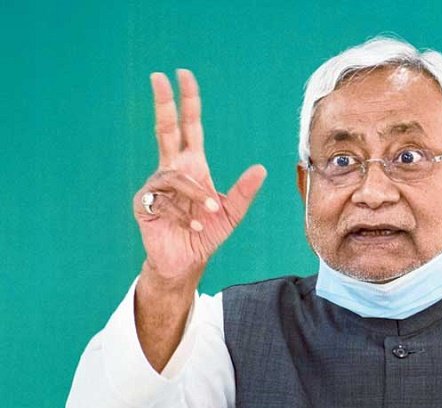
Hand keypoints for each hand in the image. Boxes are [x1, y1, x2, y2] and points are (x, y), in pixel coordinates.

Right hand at [133, 69, 265, 282]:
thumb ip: (244, 191)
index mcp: (193, 166)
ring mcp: (156, 185)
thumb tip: (261, 168)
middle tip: (158, 76)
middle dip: (162, 103)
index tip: (183, 76)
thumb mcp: (232, 212)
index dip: (188, 102)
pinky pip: (165, 200)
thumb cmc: (207, 234)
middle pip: (164, 129)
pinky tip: (194, 227)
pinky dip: (185, 214)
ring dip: (197, 195)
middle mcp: (172, 170)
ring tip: (211, 213)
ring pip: (175, 176)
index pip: (189, 127)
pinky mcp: (145, 204)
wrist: (187, 262)